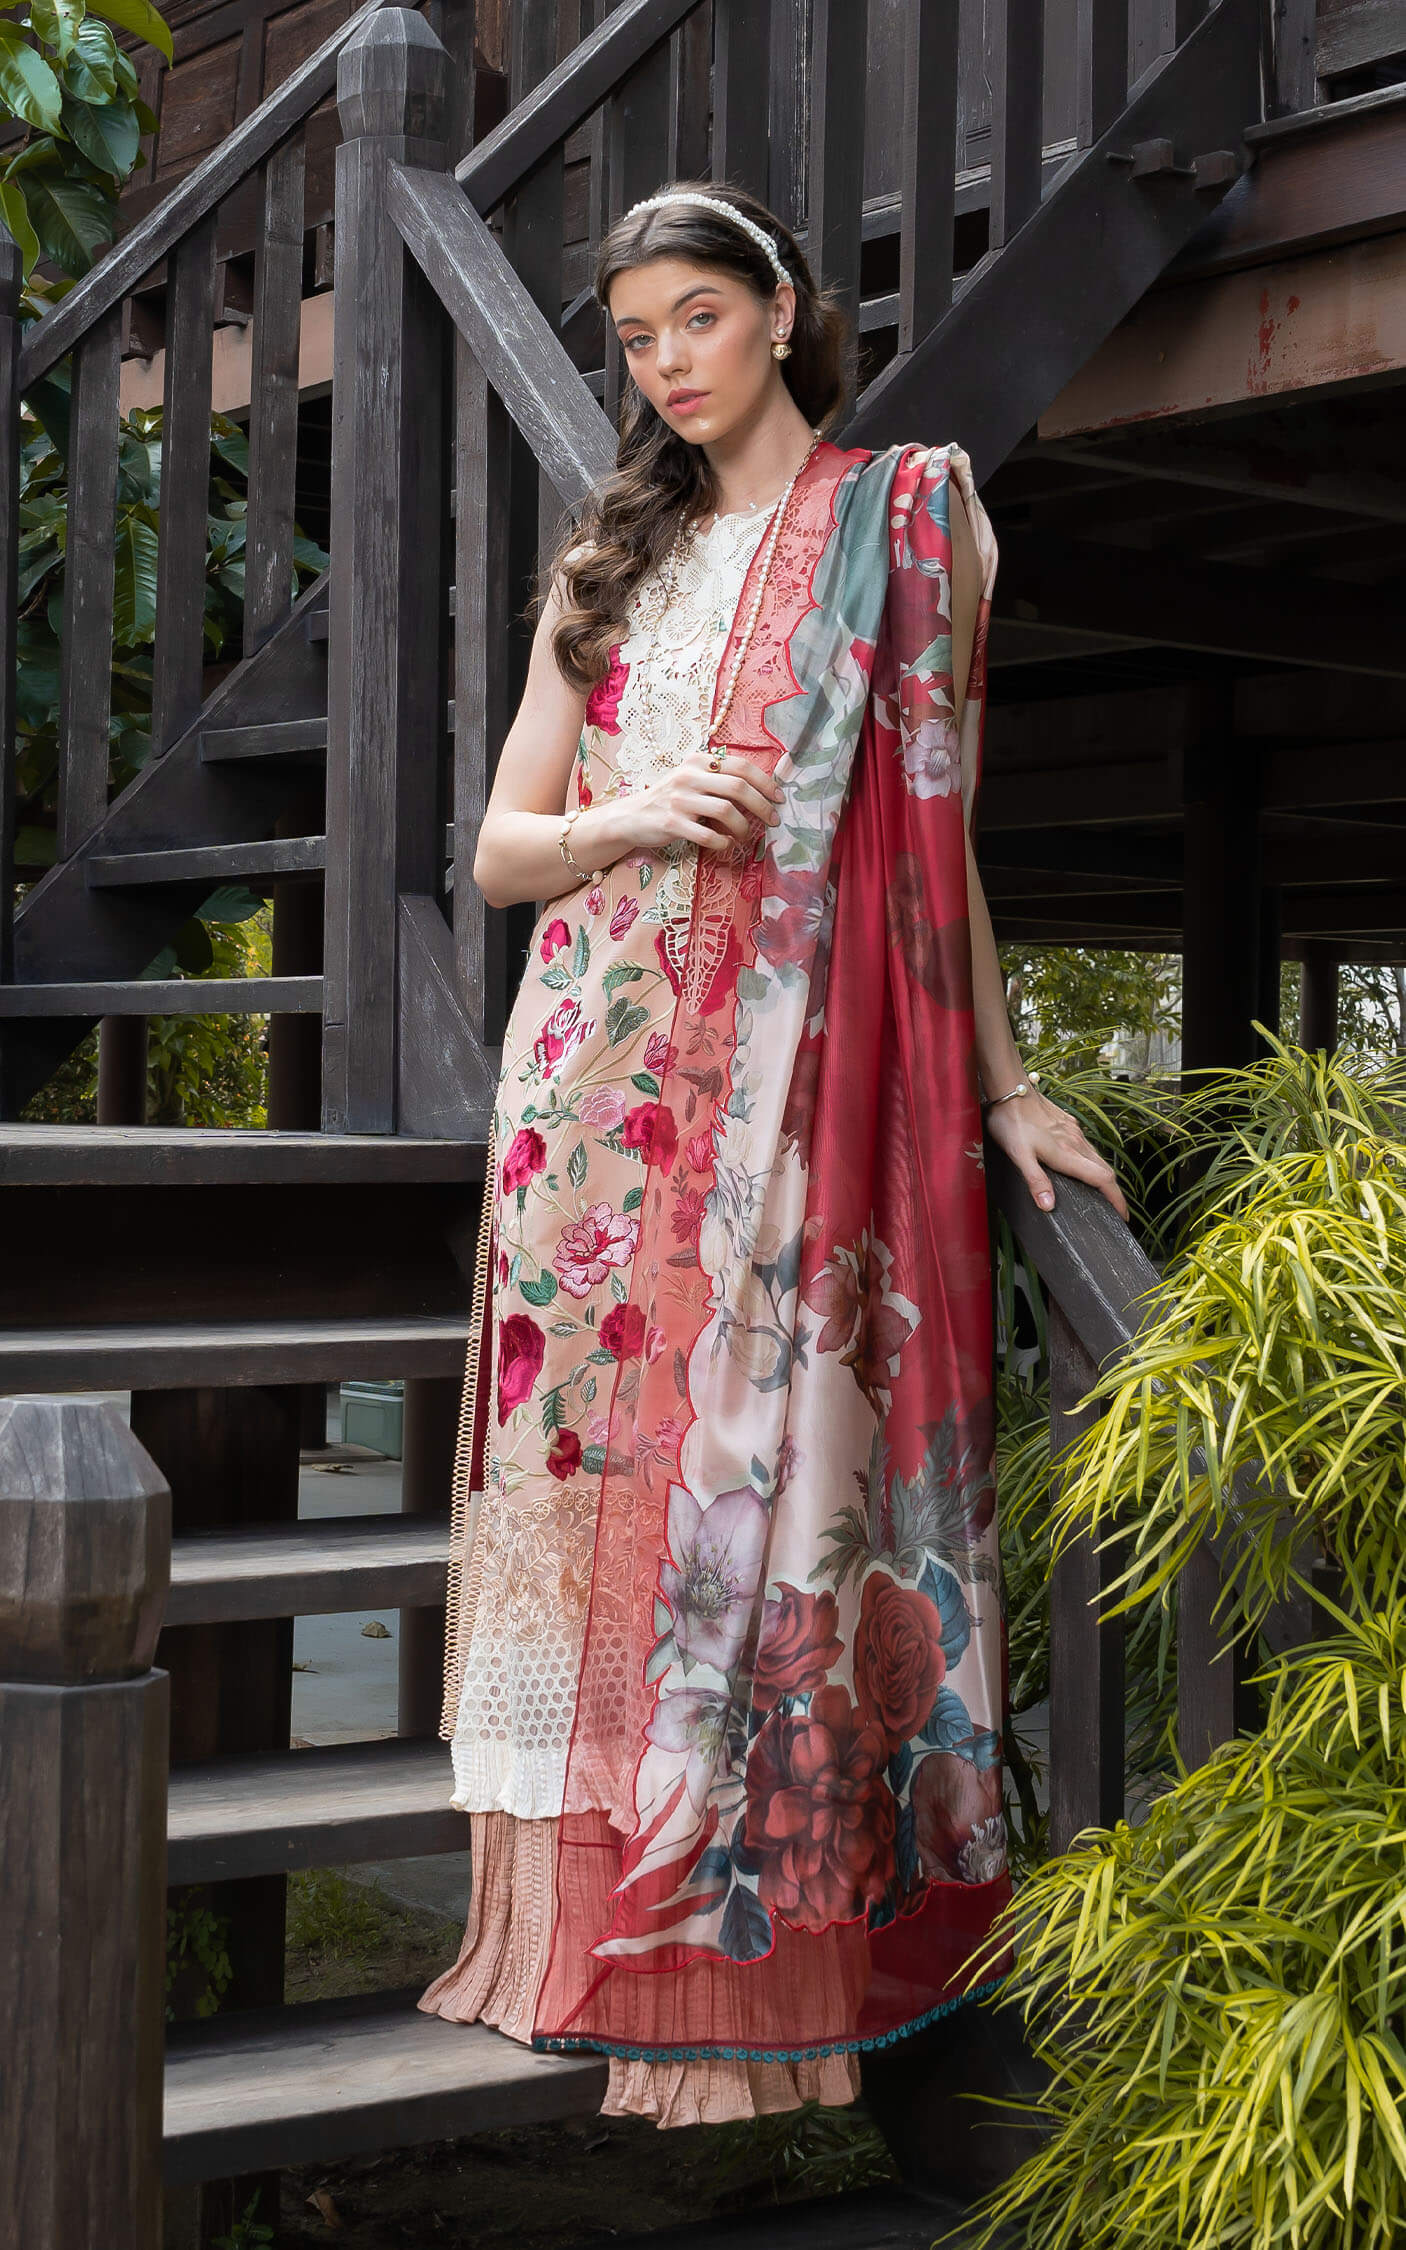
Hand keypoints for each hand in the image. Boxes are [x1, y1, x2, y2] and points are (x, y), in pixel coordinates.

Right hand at [620, 750, 784, 856]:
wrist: (633, 816)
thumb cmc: (672, 799)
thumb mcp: (693, 779)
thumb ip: (720, 779)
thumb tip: (762, 790)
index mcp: (699, 761)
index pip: (741, 766)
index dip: (765, 782)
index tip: (779, 798)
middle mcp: (689, 776)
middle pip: (738, 787)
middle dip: (762, 806)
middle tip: (773, 820)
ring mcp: (680, 799)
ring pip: (726, 811)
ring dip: (743, 827)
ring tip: (745, 836)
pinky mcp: (672, 823)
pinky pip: (708, 835)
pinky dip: (723, 843)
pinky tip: (725, 844)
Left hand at [984, 1087, 1127, 1219]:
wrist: (1012, 1091)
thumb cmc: (1013, 1123)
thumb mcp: (1019, 1156)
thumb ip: (1036, 1180)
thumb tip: (1049, 1206)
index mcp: (1067, 1154)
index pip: (1102, 1179)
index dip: (1116, 1199)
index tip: (1123, 1215)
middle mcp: (1076, 1143)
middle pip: (1105, 1171)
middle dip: (1114, 1192)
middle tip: (1116, 1210)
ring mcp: (1073, 1132)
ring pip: (1097, 1157)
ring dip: (1103, 1176)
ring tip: (1102, 1192)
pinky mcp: (1068, 1124)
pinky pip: (1086, 1146)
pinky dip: (1092, 1161)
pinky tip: (1082, 1164)